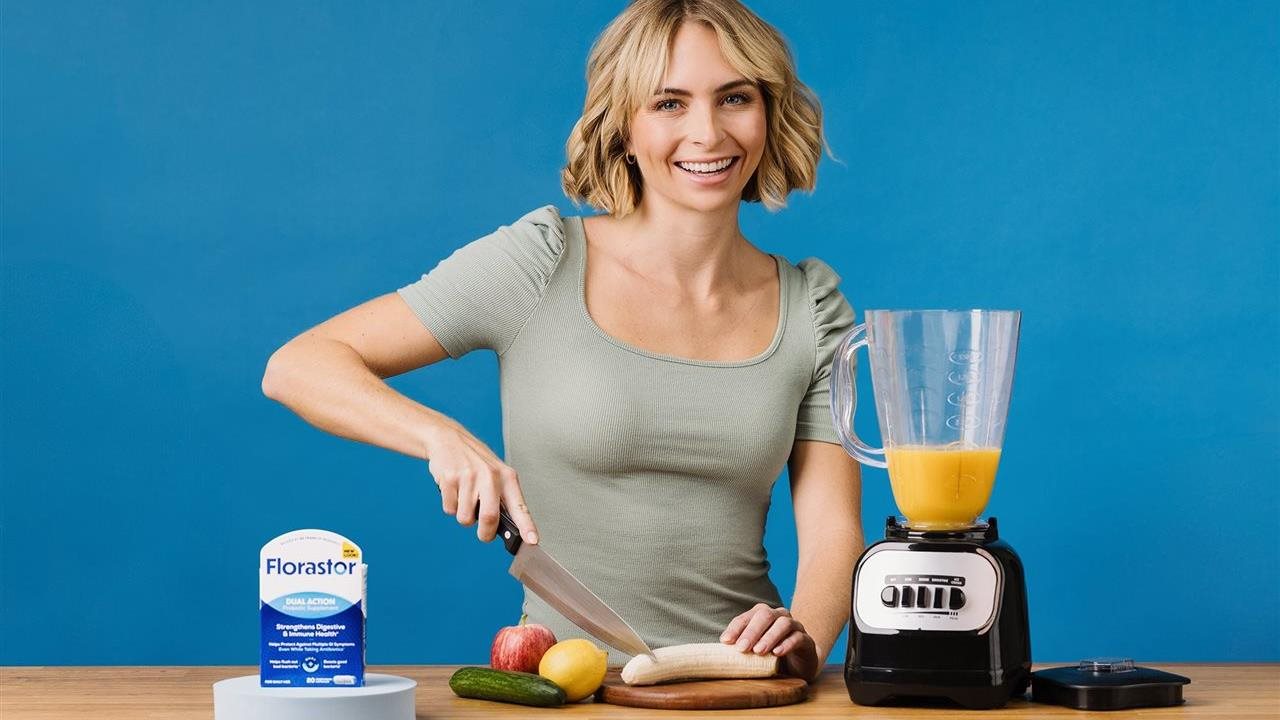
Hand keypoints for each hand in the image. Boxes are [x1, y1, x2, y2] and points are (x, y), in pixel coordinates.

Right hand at [423, 418, 538, 544]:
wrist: (448, 438)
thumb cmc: (475, 461)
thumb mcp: (496, 474)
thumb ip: (503, 499)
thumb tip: (510, 529)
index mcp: (507, 477)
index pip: (520, 506)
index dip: (527, 526)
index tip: (533, 541)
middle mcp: (490, 476)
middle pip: (490, 518)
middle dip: (485, 533)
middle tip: (483, 534)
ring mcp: (469, 477)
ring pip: (465, 518)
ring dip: (463, 515)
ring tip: (464, 497)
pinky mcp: (450, 479)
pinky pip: (449, 509)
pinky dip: (450, 506)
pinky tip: (453, 489)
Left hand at [720, 603, 820, 682]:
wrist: (799, 665)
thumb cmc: (771, 657)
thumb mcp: (753, 652)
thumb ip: (740, 649)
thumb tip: (716, 654)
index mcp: (762, 616)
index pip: (746, 617)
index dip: (735, 628)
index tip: (725, 642)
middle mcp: (778, 616)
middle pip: (765, 615)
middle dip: (751, 631)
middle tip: (741, 648)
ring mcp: (795, 626)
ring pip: (783, 623)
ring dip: (769, 637)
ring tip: (759, 652)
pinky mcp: (807, 640)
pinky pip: (798, 637)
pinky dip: (787, 644)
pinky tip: (777, 653)